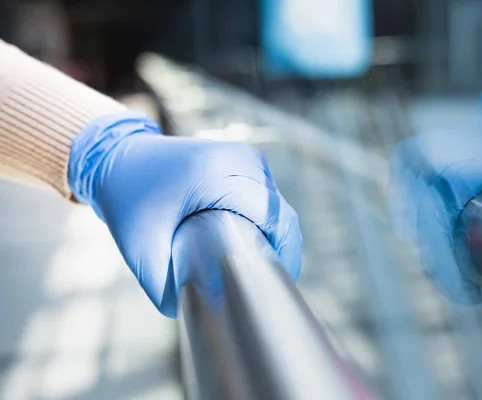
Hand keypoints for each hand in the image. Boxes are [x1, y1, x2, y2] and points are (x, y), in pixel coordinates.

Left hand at [69, 112, 301, 316]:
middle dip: (279, 250)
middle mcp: (241, 159)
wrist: (117, 157)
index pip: (277, 219)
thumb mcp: (141, 249)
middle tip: (260, 282)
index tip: (275, 284)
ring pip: (276, 206)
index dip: (285, 255)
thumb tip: (199, 314)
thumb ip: (166, 288)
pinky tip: (248, 241)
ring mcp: (245, 156)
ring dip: (271, 236)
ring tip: (253, 264)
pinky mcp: (242, 160)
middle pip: (281, 214)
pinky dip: (262, 221)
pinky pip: (265, 196)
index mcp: (222, 173)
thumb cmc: (127, 199)